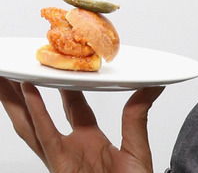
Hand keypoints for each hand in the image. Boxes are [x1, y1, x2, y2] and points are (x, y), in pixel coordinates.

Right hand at [0, 77, 163, 171]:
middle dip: (25, 94)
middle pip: (41, 115)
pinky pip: (45, 137)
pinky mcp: (60, 166)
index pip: (74, 107)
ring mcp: (62, 157)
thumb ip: (137, 116)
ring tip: (8, 76)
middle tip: (16, 70)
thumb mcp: (137, 148)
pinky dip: (36, 114)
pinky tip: (27, 93)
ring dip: (17, 101)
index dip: (64, 86)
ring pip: (31, 125)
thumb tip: (152, 86)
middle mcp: (71, 148)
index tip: (60, 66)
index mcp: (90, 142)